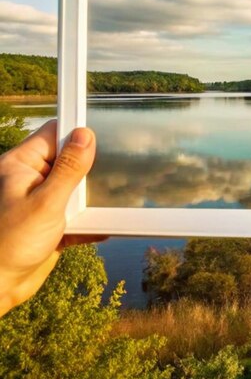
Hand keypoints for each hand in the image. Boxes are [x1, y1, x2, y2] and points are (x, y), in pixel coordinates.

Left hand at [0, 120, 103, 316]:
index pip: (54, 134)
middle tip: (112, 175)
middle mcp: (30, 179)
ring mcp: (40, 201)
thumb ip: (69, 168)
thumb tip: (85, 135)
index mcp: (21, 166)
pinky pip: (76, 214)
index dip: (78, 133)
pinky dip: (90, 221)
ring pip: (75, 188)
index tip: (105, 137)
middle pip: (69, 159)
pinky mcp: (49, 223)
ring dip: (91, 198)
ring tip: (113, 200)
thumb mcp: (46, 203)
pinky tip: (104, 227)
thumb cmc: (9, 245)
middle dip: (91, 168)